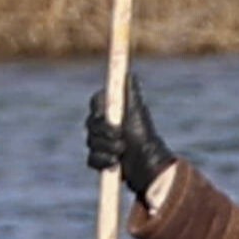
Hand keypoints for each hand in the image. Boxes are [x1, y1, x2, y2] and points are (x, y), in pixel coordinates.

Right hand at [81, 87, 173, 203]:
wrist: (147, 162)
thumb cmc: (144, 134)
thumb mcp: (137, 112)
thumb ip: (131, 94)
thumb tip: (129, 74)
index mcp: (110, 109)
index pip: (95, 103)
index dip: (99, 110)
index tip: (107, 116)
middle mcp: (102, 124)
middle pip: (90, 124)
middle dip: (106, 133)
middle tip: (121, 137)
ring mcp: (98, 141)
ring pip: (91, 142)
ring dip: (108, 148)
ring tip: (122, 151)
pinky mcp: (98, 158)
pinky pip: (92, 159)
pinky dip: (103, 162)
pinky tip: (115, 164)